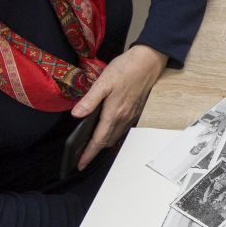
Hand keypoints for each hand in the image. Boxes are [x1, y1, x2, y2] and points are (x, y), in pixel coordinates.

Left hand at [69, 45, 167, 168]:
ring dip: (104, 143)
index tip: (80, 164)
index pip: (98, 140)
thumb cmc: (126, 69)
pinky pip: (123, 129)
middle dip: (94, 151)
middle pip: (107, 142)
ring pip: (116, 136)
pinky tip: (108, 129)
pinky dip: (113, 134)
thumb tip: (76, 115)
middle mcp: (123, 118)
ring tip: (92, 145)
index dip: (88, 154)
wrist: (149, 61)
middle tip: (82, 156)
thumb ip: (90, 100)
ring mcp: (131, 115)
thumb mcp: (103, 82)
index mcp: (113, 113)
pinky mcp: (135, 110)